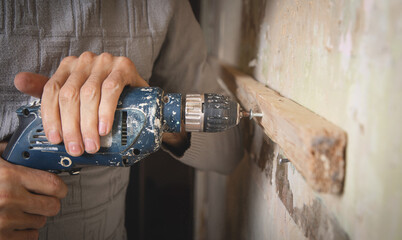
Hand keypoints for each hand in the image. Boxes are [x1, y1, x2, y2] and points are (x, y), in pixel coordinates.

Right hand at [0, 142, 67, 239]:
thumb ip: (5, 152)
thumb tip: (21, 149)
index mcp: (9, 177)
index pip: (54, 185)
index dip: (60, 187)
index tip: (59, 188)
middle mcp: (9, 200)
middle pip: (52, 206)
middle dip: (50, 202)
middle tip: (42, 199)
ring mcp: (4, 221)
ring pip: (40, 222)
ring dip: (35, 216)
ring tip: (22, 209)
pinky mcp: (0, 238)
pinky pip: (28, 238)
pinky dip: (25, 232)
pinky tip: (15, 223)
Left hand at [14, 52, 148, 155]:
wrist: (140, 95)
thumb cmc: (107, 96)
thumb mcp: (80, 94)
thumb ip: (54, 92)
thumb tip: (19, 81)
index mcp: (70, 66)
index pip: (52, 90)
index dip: (51, 117)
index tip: (55, 139)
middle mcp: (85, 61)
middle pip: (69, 95)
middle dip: (71, 126)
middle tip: (76, 148)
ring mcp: (105, 62)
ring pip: (88, 94)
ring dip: (87, 124)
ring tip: (91, 144)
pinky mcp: (124, 67)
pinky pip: (111, 89)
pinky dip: (105, 111)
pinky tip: (104, 127)